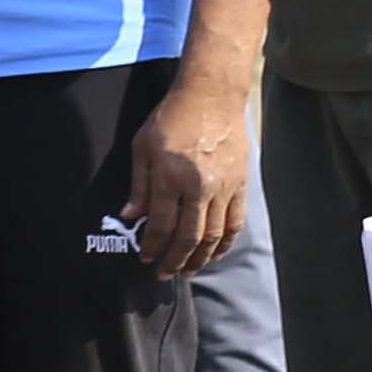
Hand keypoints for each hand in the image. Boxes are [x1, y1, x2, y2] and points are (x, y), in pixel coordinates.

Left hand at [126, 71, 252, 280]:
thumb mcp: (142, 148)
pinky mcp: (241, 184)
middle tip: (164, 274)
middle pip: (188, 236)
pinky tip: (215, 253)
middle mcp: (199, 187)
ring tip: (188, 270)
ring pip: (214, 234)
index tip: (145, 258)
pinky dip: (226, 242)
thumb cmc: (170, 119)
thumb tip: (130, 217)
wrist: (211, 97)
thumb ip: (139, 186)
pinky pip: (235, 222)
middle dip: (174, 260)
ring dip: (200, 257)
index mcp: (171, 177)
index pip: (160, 224)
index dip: (152, 246)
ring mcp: (224, 187)